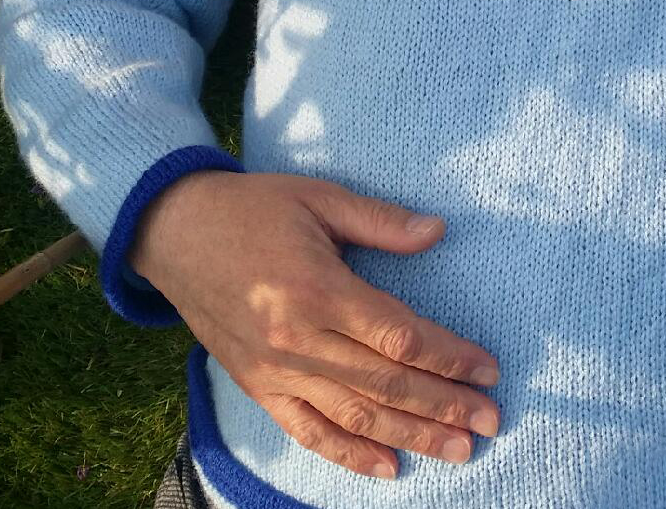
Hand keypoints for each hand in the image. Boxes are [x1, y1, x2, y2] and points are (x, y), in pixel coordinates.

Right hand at [129, 169, 500, 481]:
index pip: (398, 337)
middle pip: (385, 384)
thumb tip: (438, 231)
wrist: (174, 233)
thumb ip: (379, 220)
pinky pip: (308, 431)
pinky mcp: (258, 387)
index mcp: (318, 290)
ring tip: (460, 449)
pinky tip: (389, 467)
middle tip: (491, 420)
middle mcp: (298, 340)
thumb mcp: (318, 198)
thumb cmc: (253, 207)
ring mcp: (275, 371)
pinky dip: (350, 454)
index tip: (488, 369)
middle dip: (444, 405)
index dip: (449, 357)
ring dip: (412, 436)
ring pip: (354, 416)